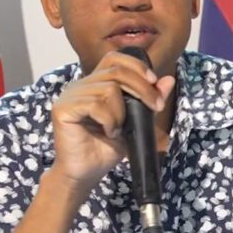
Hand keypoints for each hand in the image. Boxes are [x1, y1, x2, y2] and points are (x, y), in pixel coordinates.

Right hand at [50, 50, 174, 188]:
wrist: (85, 174)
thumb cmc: (105, 149)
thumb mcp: (136, 122)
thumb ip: (149, 100)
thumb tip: (168, 80)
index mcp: (95, 84)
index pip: (114, 58)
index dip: (136, 65)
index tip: (154, 82)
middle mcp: (81, 85)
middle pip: (116, 70)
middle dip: (142, 87)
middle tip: (155, 107)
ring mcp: (70, 95)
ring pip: (108, 89)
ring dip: (122, 112)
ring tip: (118, 130)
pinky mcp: (63, 109)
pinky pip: (95, 104)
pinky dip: (109, 120)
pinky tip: (109, 133)